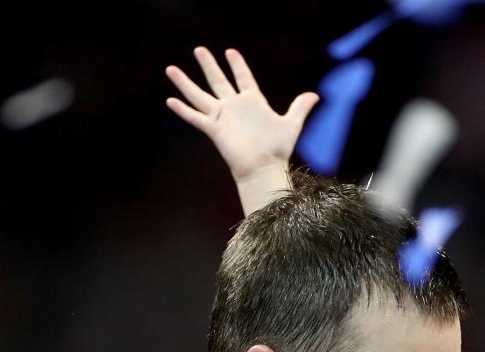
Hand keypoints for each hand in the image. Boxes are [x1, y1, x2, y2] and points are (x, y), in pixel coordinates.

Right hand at [165, 47, 318, 182]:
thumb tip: (315, 95)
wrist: (264, 168)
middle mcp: (235, 107)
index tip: (230, 52)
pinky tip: (169, 101)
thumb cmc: (278, 150)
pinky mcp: (214, 129)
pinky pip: (195, 117)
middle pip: (218, 81)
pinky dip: (182, 110)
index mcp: (253, 102)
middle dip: (209, 65)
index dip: (238, 65)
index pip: (244, 78)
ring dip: (185, 83)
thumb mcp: (291, 124)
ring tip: (171, 68)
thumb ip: (300, 108)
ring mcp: (223, 118)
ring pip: (200, 95)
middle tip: (200, 49)